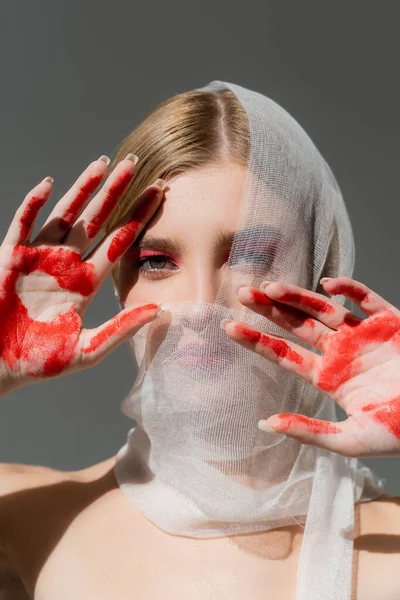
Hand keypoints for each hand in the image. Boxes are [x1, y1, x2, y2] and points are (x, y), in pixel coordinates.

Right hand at [0, 154, 164, 395]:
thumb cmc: (40, 361)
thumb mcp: (87, 349)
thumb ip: (121, 329)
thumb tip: (159, 311)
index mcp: (86, 283)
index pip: (119, 242)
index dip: (138, 218)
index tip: (159, 193)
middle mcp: (66, 264)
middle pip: (96, 220)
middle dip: (115, 192)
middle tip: (134, 163)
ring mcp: (38, 257)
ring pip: (64, 214)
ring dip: (81, 188)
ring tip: (102, 163)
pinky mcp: (11, 257)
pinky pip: (23, 223)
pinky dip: (34, 204)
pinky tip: (50, 185)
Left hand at [222, 277, 399, 457]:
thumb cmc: (398, 432)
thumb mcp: (350, 440)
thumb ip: (309, 431)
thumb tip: (265, 424)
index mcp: (327, 376)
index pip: (284, 354)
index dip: (257, 340)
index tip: (229, 327)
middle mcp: (340, 351)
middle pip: (296, 325)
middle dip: (270, 309)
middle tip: (242, 293)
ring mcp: (363, 334)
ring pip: (324, 309)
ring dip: (299, 296)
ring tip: (271, 286)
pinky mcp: (389, 322)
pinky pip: (366, 299)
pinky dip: (349, 288)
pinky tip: (327, 283)